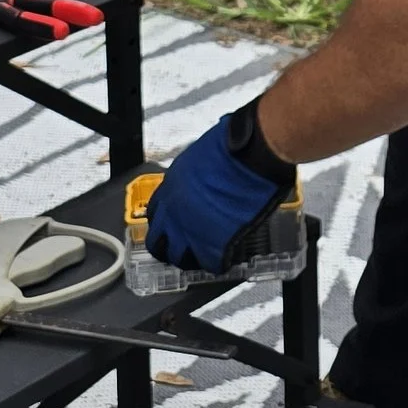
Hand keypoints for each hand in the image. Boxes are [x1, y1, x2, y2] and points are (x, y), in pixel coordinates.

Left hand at [145, 104, 285, 269]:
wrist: (252, 154)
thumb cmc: (234, 144)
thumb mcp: (201, 155)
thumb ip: (196, 174)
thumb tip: (205, 176)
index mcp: (170, 186)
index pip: (154, 215)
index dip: (165, 223)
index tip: (173, 226)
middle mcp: (174, 211)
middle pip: (159, 243)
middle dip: (170, 249)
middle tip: (184, 250)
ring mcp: (191, 230)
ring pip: (181, 259)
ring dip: (193, 259)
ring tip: (207, 256)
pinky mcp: (213, 243)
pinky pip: (212, 264)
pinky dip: (220, 262)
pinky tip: (229, 255)